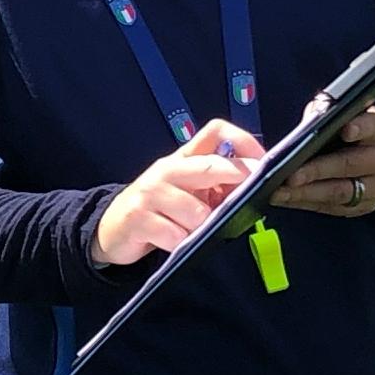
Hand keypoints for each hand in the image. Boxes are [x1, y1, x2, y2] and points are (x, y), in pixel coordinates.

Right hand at [92, 119, 263, 265]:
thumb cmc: (159, 208)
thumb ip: (215, 186)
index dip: (242, 140)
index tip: (262, 160)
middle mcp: (168, 169)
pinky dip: (181, 243)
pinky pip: (174, 235)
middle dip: (233, 178)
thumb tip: (252, 186)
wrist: (112, 228)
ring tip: (194, 232)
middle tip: (248, 194)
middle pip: (208, 166)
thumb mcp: (186, 191)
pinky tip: (175, 243)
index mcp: (184, 158)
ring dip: (202, 227)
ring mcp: (151, 192)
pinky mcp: (138, 217)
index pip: (215, 131)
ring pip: (195, 211)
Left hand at [270, 105, 374, 217]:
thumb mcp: (341, 114)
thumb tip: (301, 133)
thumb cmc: (348, 127)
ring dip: (306, 193)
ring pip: (340, 192)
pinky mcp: (367, 205)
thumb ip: (325, 116)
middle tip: (289, 176)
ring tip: (280, 192)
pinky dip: (307, 203)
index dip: (360, 128)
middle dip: (316, 171)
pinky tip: (287, 198)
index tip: (344, 130)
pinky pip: (334, 207)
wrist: (372, 151)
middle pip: (349, 165)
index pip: (372, 126)